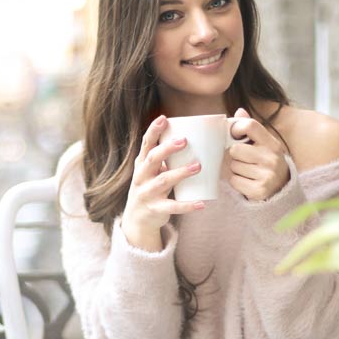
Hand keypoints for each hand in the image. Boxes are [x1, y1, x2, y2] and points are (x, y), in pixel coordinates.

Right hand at [121, 115, 202, 250]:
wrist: (137, 219)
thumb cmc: (149, 188)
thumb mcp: (150, 172)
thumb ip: (163, 158)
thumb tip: (190, 137)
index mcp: (142, 164)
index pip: (146, 144)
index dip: (153, 131)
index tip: (164, 118)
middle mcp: (141, 177)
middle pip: (153, 159)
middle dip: (167, 148)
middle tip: (184, 140)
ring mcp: (147, 193)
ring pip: (164, 181)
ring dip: (181, 173)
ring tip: (198, 166)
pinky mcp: (156, 209)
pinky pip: (173, 207)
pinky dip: (187, 205)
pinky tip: (202, 203)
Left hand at [226, 108, 289, 200]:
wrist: (282, 189)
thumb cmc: (267, 163)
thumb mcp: (264, 144)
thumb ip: (251, 128)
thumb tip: (239, 111)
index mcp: (272, 144)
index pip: (250, 126)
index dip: (236, 128)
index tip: (235, 135)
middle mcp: (271, 158)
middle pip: (235, 149)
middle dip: (235, 155)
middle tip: (245, 160)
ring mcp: (266, 175)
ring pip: (234, 166)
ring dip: (236, 169)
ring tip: (248, 171)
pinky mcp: (259, 190)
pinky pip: (234, 181)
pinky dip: (237, 182)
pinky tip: (247, 182)